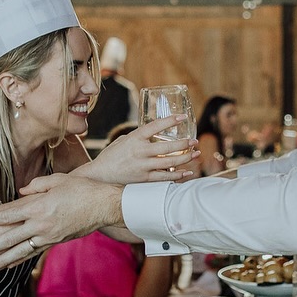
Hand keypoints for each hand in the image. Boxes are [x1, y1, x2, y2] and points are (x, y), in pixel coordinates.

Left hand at [0, 175, 122, 271]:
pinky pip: (33, 252)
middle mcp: (41, 224)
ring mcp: (48, 236)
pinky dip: (19, 260)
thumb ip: (36, 186)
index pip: (9, 214)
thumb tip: (20, 193)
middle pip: (9, 237)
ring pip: (19, 251)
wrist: (105, 205)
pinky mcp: (55, 242)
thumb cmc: (82, 189)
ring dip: (1, 260)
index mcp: (39, 206)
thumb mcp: (58, 180)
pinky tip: (7, 265)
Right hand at [75, 115, 198, 184]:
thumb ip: (138, 138)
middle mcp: (140, 151)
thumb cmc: (111, 156)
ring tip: (195, 153)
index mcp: (134, 138)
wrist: (100, 175)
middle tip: (194, 141)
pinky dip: (178, 175)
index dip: (170, 121)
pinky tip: (187, 172)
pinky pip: (165, 178)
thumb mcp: (123, 141)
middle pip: (168, 147)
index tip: (182, 117)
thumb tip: (154, 135)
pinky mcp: (144, 179)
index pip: (155, 126)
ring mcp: (143, 166)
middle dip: (184, 143)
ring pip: (170, 162)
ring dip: (185, 158)